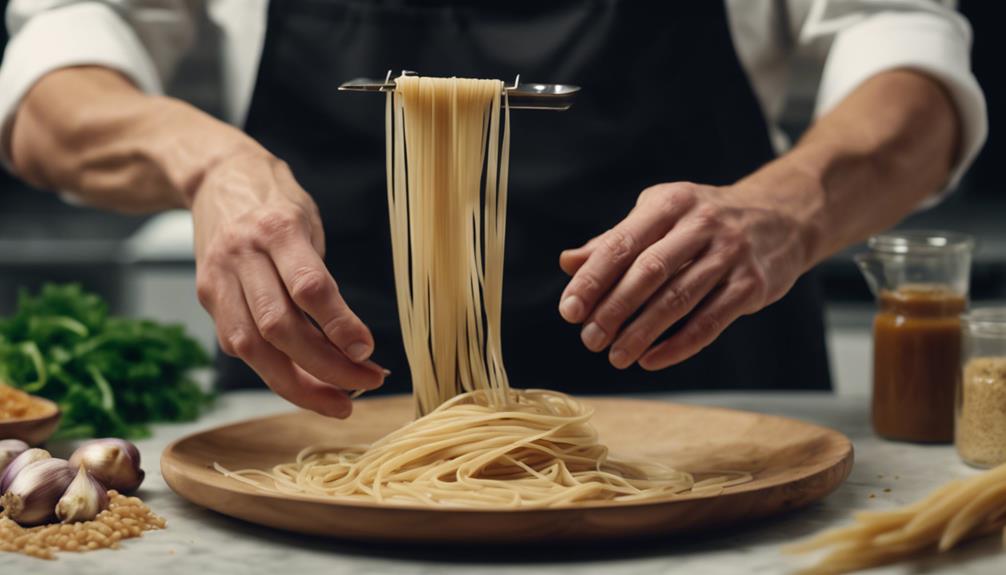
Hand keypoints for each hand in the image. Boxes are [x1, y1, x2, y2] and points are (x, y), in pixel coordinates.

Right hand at [192, 148, 385, 417]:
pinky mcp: (206, 296)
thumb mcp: (310, 223)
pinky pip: (239, 344)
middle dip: (325, 367)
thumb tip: (352, 347)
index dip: (339, 325)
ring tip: (338, 402)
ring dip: (298, 384)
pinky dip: (274, 369)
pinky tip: (304, 381)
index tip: (367, 352)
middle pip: (278, 326)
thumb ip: (322, 279)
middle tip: (365, 384)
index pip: (308, 286)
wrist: (216, 178)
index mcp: (277, 229)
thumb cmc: (276, 203)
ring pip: (253, 346)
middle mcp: (242, 254)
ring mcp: (218, 277)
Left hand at [558, 181, 809, 370]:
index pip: (621, 243)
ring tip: (615, 356)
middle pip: (649, 272)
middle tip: (590, 339)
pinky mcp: (752, 284)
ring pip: (679, 300)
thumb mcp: (660, 216)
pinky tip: (651, 360)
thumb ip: (615, 241)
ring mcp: (730, 254)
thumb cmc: (704, 220)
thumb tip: (567, 262)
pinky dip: (678, 345)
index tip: (569, 310)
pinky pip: (710, 321)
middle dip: (614, 309)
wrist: (782, 216)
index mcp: (669, 203)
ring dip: (642, 333)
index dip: (592, 280)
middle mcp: (701, 224)